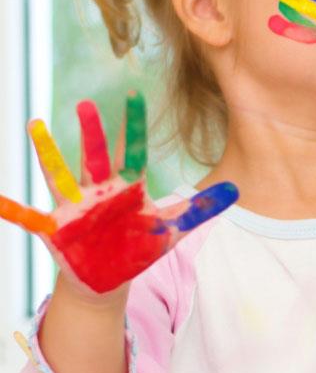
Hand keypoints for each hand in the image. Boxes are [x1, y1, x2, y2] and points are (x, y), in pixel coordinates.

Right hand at [0, 92, 237, 295]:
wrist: (108, 278)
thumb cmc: (136, 247)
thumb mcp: (171, 230)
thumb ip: (200, 208)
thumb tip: (237, 189)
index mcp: (126, 188)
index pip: (132, 150)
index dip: (133, 125)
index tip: (134, 94)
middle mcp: (98, 191)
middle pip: (96, 157)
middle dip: (92, 133)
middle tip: (87, 102)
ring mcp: (74, 207)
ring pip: (59, 176)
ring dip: (48, 153)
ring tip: (35, 125)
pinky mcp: (57, 229)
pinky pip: (31, 218)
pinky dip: (15, 210)